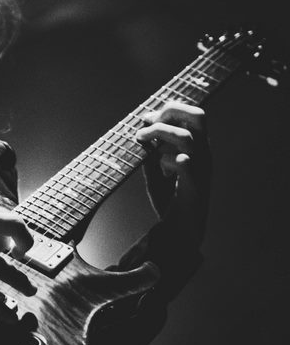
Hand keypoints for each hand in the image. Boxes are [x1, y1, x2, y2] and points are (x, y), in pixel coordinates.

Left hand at [135, 100, 210, 245]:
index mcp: (197, 149)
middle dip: (171, 112)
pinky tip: (163, 170)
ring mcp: (201, 171)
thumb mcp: (155, 172)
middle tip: (148, 123)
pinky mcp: (194, 188)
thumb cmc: (169, 202)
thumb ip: (151, 153)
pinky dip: (168, 161)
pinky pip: (186, 165)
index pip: (193, 115)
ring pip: (187, 138)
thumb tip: (142, 131)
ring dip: (161, 134)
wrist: (179, 234)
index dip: (169, 109)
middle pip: (199, 117)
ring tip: (144, 143)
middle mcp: (203, 156)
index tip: (146, 118)